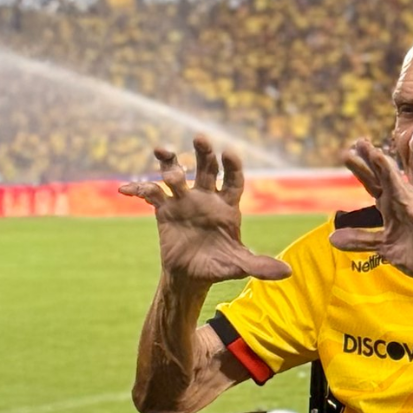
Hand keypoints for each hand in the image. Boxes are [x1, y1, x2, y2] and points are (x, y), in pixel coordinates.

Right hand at [119, 136, 290, 285]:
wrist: (189, 275)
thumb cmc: (218, 266)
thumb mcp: (239, 266)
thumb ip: (260, 265)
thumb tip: (287, 273)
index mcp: (227, 206)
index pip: (233, 180)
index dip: (232, 166)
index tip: (230, 153)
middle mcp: (206, 197)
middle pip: (206, 169)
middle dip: (204, 153)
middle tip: (200, 137)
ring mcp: (184, 200)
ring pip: (177, 175)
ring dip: (170, 165)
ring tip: (163, 154)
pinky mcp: (164, 208)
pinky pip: (151, 194)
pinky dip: (138, 188)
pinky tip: (125, 189)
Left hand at [330, 139, 412, 299]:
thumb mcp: (384, 246)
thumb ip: (361, 239)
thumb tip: (332, 238)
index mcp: (393, 206)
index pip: (375, 184)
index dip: (362, 169)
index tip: (347, 153)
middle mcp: (406, 203)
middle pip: (387, 178)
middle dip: (373, 160)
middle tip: (359, 142)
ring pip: (405, 190)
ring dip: (391, 174)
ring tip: (378, 157)